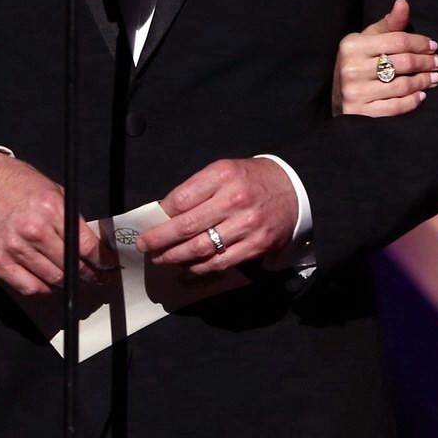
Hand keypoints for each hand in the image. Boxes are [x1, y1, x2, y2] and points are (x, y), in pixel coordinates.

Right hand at [0, 152, 111, 296]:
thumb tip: (90, 244)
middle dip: (88, 274)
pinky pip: (28, 287)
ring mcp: (14, 248)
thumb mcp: (52, 190)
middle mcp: (33, 231)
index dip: (101, 260)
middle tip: (96, 277)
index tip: (107, 265)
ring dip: (68, 283)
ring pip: (53, 280)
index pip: (85, 246)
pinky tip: (50, 285)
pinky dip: (43, 290)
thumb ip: (70, 218)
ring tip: (76, 281)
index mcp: (51, 209)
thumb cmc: (16, 184)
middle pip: (71, 266)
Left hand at [139, 158, 297, 275]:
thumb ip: (197, 189)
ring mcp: (247, 225)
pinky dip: (199, 267)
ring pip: (201, 248)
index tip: (147, 224)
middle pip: (186, 226)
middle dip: (159, 240)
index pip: (180, 199)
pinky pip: (220, 262)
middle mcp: (235, 200)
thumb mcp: (224, 171)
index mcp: (223, 175)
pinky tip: (188, 266)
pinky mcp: (257, 245)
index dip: (160, 215)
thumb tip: (164, 213)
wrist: (294, 190)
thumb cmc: (251, 179)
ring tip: (162, 258)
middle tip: (144, 246)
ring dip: (175, 257)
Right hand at [332, 0, 437, 116]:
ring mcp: (355, 92)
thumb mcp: (368, 41)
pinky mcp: (360, 113)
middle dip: (426, 62)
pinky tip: (421, 96)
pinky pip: (395, 107)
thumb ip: (388, 24)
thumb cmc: (358, 64)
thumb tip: (403, 2)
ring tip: (435, 78)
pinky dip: (412, 101)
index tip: (434, 46)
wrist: (337, 100)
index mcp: (352, 45)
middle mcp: (351, 68)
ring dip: (423, 81)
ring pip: (402, 85)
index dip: (420, 42)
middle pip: (402, 62)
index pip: (397, 40)